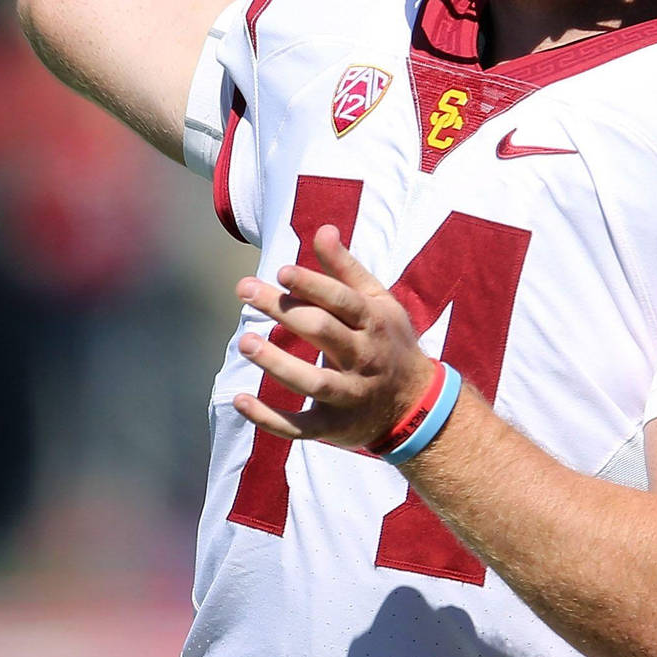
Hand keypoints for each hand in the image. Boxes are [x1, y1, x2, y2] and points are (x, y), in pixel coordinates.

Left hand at [232, 225, 435, 449]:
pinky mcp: (334, 426)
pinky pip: (300, 427)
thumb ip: (346, 269)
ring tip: (245, 342)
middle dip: (284, 310)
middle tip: (245, 289)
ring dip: (278, 363)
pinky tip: (240, 400)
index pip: (342, 300)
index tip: (281, 272)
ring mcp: (349, 394)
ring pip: (313, 381)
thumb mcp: (378, 302)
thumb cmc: (388, 342)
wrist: (416, 404)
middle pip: (322, 332)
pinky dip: (270, 418)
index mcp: (373, 322)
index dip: (312, 284)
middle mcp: (364, 358)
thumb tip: (322, 229)